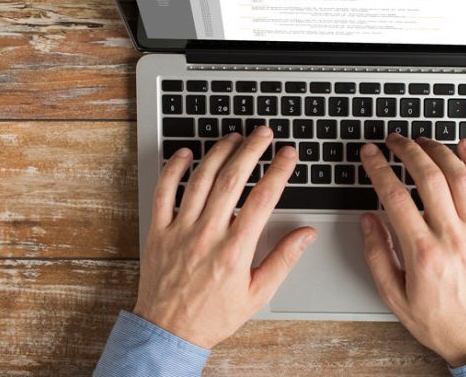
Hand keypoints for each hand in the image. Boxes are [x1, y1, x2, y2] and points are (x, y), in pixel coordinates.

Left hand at [133, 126, 316, 348]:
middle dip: (251, 151)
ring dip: (219, 153)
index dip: (278, 171)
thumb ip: (283, 259)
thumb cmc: (213, 315)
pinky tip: (186, 154)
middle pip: (232, 180)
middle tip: (264, 134)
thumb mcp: (258, 293)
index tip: (288, 155)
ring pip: (200, 180)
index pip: (263, 199)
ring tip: (234, 137)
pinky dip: (173, 170)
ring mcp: (180, 230)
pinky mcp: (159, 231)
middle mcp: (207, 235)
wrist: (169, 332)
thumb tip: (306, 234)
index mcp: (235, 250)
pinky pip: (163, 193)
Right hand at [359, 134, 465, 366]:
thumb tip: (367, 220)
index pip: (395, 196)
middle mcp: (452, 237)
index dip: (378, 168)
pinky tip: (465, 146)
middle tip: (394, 140)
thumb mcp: (394, 296)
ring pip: (459, 176)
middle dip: (407, 150)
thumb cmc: (440, 321)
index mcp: (423, 253)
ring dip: (439, 150)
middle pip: (429, 177)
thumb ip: (377, 255)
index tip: (370, 154)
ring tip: (422, 140)